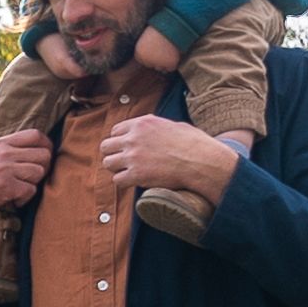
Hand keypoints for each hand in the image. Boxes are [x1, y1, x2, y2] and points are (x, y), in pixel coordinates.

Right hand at [0, 128, 53, 237]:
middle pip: (44, 154)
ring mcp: (5, 170)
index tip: (42, 157)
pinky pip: (30, 190)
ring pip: (39, 172)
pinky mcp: (6, 187)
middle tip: (33, 178)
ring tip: (21, 190)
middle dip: (43, 168)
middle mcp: (4, 153)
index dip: (46, 145)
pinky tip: (14, 201)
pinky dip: (25, 199)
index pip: (35, 135)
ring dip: (33, 184)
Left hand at [103, 111, 240, 205]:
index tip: (126, 149)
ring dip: (117, 169)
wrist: (202, 161)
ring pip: (108, 163)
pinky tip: (134, 182)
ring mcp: (133, 156)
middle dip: (113, 154)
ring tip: (129, 173)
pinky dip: (124, 183)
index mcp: (142, 123)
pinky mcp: (136, 174)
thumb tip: (157, 128)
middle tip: (123, 162)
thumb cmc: (195, 144)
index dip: (120, 141)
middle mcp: (133, 138)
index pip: (115, 130)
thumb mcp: (174, 126)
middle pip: (106, 146)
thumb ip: (158, 126)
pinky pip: (117, 180)